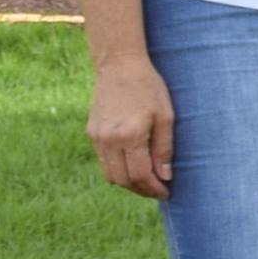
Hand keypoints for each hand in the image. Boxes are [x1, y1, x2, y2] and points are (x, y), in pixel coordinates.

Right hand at [85, 53, 174, 198]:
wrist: (119, 66)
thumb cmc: (149, 88)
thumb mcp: (166, 116)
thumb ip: (164, 148)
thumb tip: (164, 176)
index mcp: (129, 135)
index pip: (139, 175)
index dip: (153, 188)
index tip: (166, 192)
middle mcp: (108, 139)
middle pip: (122, 179)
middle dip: (141, 189)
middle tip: (158, 190)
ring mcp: (96, 137)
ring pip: (110, 173)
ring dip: (128, 182)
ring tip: (147, 180)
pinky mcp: (91, 132)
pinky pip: (103, 160)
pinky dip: (118, 169)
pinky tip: (133, 164)